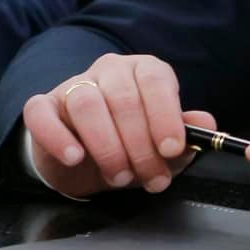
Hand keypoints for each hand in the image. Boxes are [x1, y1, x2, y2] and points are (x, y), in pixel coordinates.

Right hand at [21, 54, 216, 197]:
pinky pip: (42, 113)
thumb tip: (207, 124)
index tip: (172, 149)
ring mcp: (72, 85)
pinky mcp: (43, 107)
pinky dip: (58, 136)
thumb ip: (185, 136)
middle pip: (123, 97)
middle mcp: (108, 71)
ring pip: (86, 102)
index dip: (165, 115)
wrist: (82, 159)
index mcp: (142, 72)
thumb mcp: (160, 145)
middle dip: (140, 145)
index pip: (154, 79)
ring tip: (118, 176)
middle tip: (150, 179)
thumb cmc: (128, 146)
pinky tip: (75, 157)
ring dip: (106, 145)